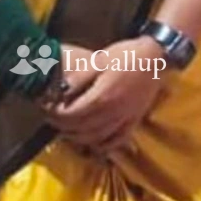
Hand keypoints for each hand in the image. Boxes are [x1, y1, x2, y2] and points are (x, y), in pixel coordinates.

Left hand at [39, 36, 166, 154]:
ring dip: (77, 137)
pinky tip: (92, 143)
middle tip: (51, 118)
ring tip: (66, 129)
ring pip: (96, 138)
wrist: (156, 58)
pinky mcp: (133, 121)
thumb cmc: (126, 55)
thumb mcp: (99, 60)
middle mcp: (112, 114)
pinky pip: (116, 141)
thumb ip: (79, 78)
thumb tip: (59, 90)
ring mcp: (124, 120)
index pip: (71, 115)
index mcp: (101, 98)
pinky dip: (102, 145)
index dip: (55, 114)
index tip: (45, 108)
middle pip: (80, 129)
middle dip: (62, 126)